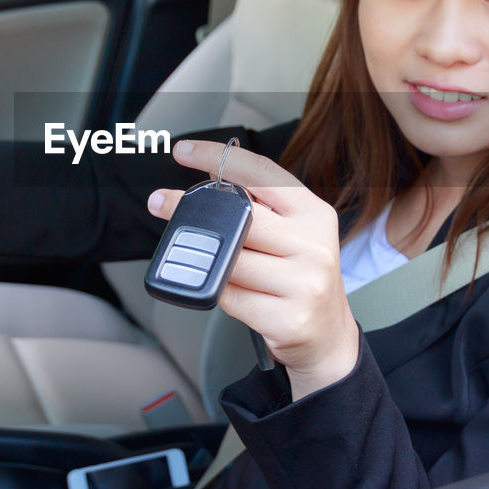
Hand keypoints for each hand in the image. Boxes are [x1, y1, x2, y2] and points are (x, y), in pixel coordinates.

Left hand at [148, 139, 358, 400]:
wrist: (328, 337)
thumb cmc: (301, 278)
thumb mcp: (294, 234)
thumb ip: (259, 208)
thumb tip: (208, 181)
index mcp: (313, 214)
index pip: (262, 173)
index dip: (219, 157)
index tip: (183, 151)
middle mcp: (314, 245)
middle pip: (240, 218)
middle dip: (190, 208)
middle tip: (160, 201)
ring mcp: (304, 284)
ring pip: (230, 261)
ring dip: (206, 260)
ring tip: (205, 261)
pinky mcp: (288, 319)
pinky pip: (230, 296)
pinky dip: (217, 291)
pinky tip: (225, 290)